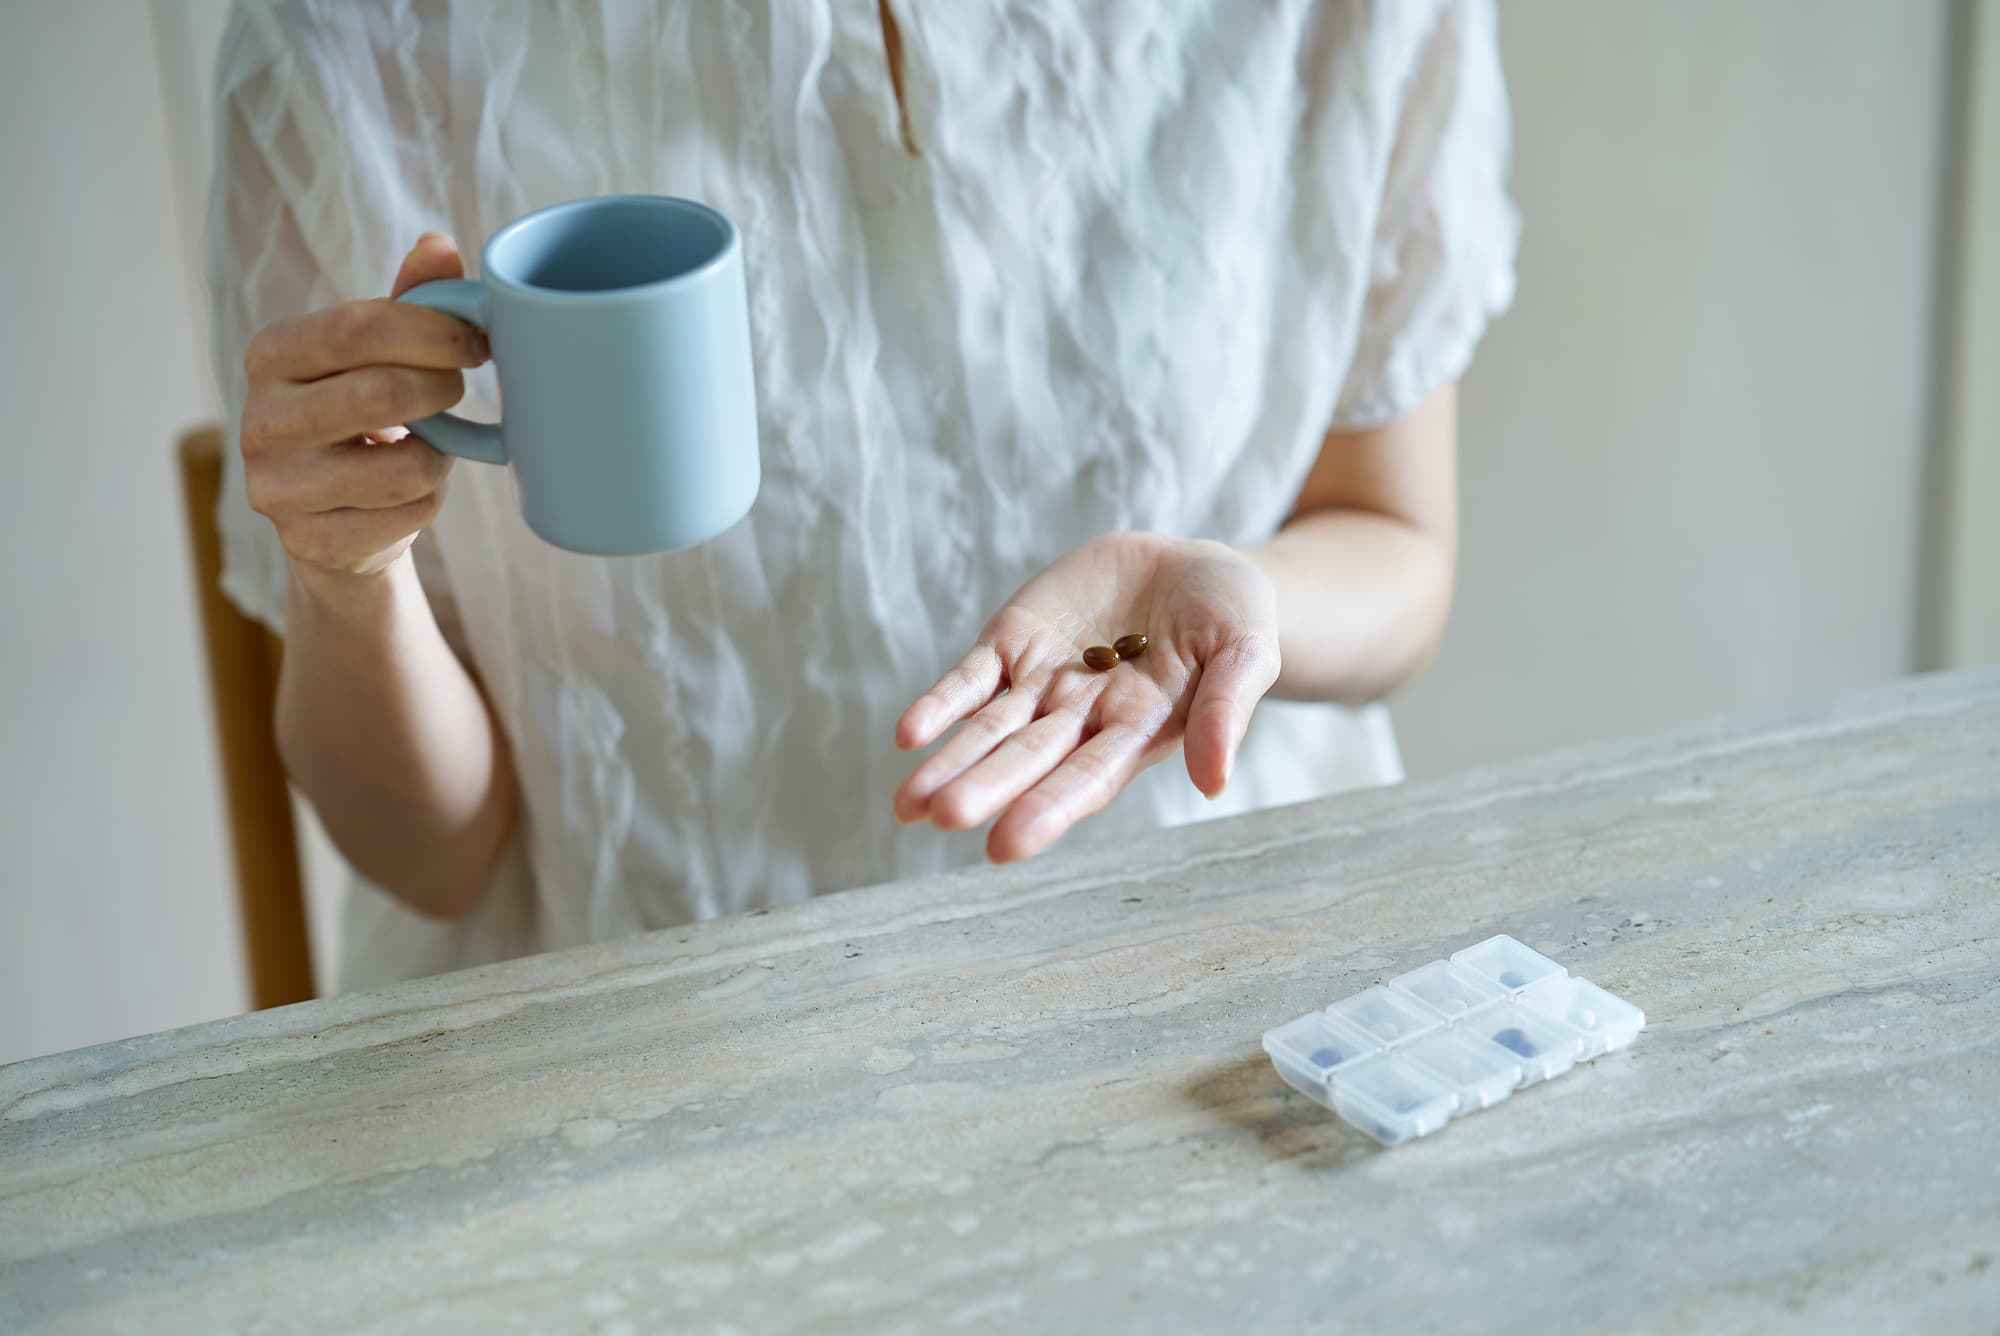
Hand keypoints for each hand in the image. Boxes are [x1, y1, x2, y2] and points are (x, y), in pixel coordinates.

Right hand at [239, 234, 487, 597]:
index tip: (476, 341)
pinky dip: (429, 502)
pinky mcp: (306, 542)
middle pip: (381, 394)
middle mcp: (260, 420)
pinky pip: (406, 516)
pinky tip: (408, 492)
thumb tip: (439, 246)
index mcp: (271, 355)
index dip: (434, 331)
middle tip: (456, 390)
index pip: (359, 328)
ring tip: (431, 445)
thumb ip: (407, 302)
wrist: (334, 521)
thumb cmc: (363, 419)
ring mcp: (277, 487)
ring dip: (441, 456)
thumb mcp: (375, 355)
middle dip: (442, 390)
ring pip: (405, 467)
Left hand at [894, 531, 1280, 860]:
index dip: (1048, 808)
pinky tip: (908, 735)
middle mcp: (1083, 717)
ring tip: (906, 806)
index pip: (1088, 776)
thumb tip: (1213, 783)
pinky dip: (940, 705)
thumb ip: (1228, 710)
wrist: (1193, 566)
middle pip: (1028, 757)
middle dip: (986, 786)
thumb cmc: (1232, 616)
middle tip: (944, 817)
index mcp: (1140, 730)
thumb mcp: (1247, 650)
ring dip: (949, 762)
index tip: (1005, 844)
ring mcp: (1043, 681)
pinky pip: (971, 678)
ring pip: (989, 728)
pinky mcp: (1014, 641)